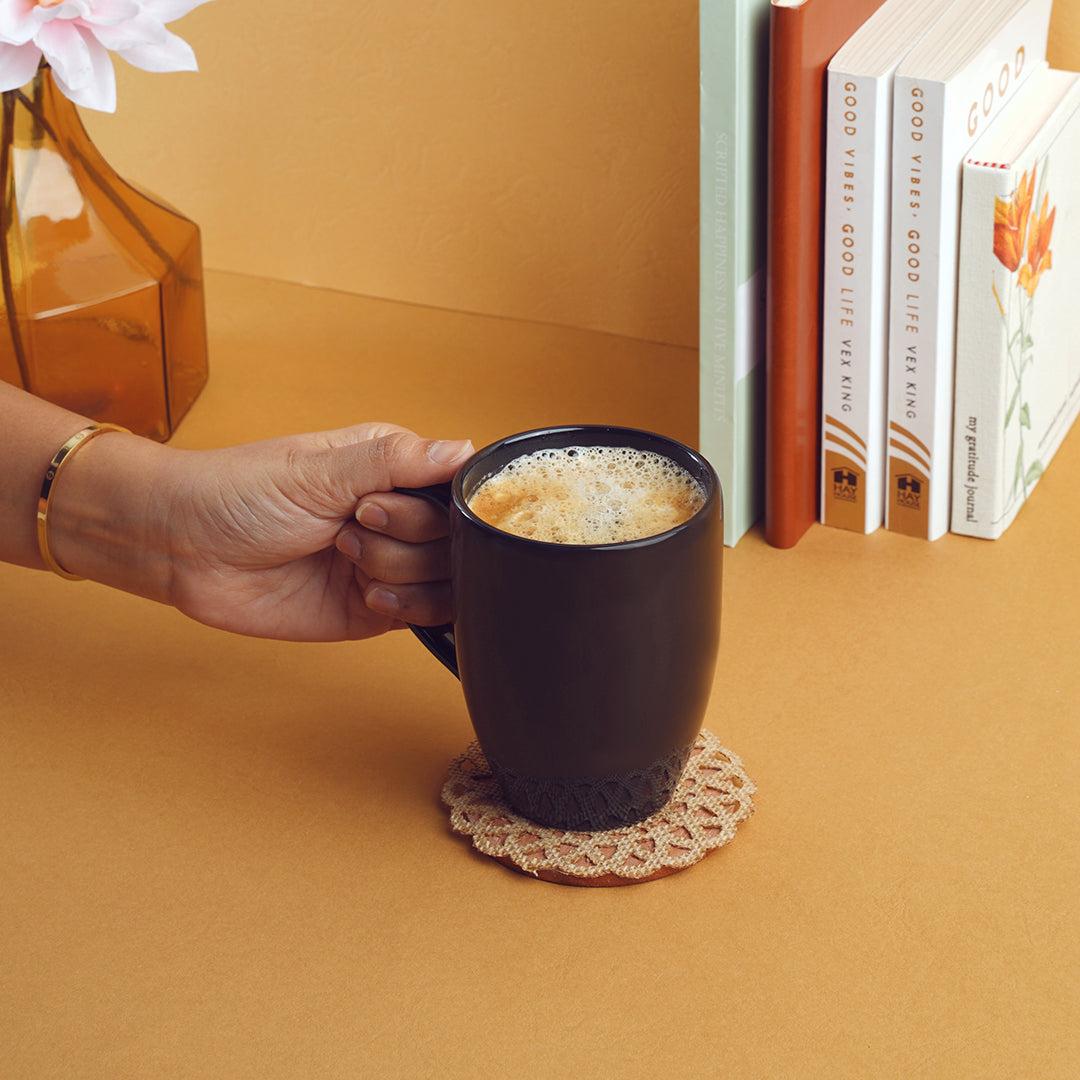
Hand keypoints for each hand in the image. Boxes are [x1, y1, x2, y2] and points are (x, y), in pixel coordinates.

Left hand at [162, 424, 471, 640]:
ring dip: (397, 570)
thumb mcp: (317, 469)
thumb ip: (396, 460)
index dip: (437, 505)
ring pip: (445, 578)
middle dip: (405, 537)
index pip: (457, 488)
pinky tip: (364, 592)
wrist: (183, 550)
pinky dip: (402, 606)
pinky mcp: (374, 608)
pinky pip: (424, 615)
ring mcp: (388, 562)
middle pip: (455, 538)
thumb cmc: (237, 493)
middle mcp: (397, 516)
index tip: (383, 503)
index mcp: (392, 468)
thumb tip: (464, 448)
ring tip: (343, 555)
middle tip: (350, 525)